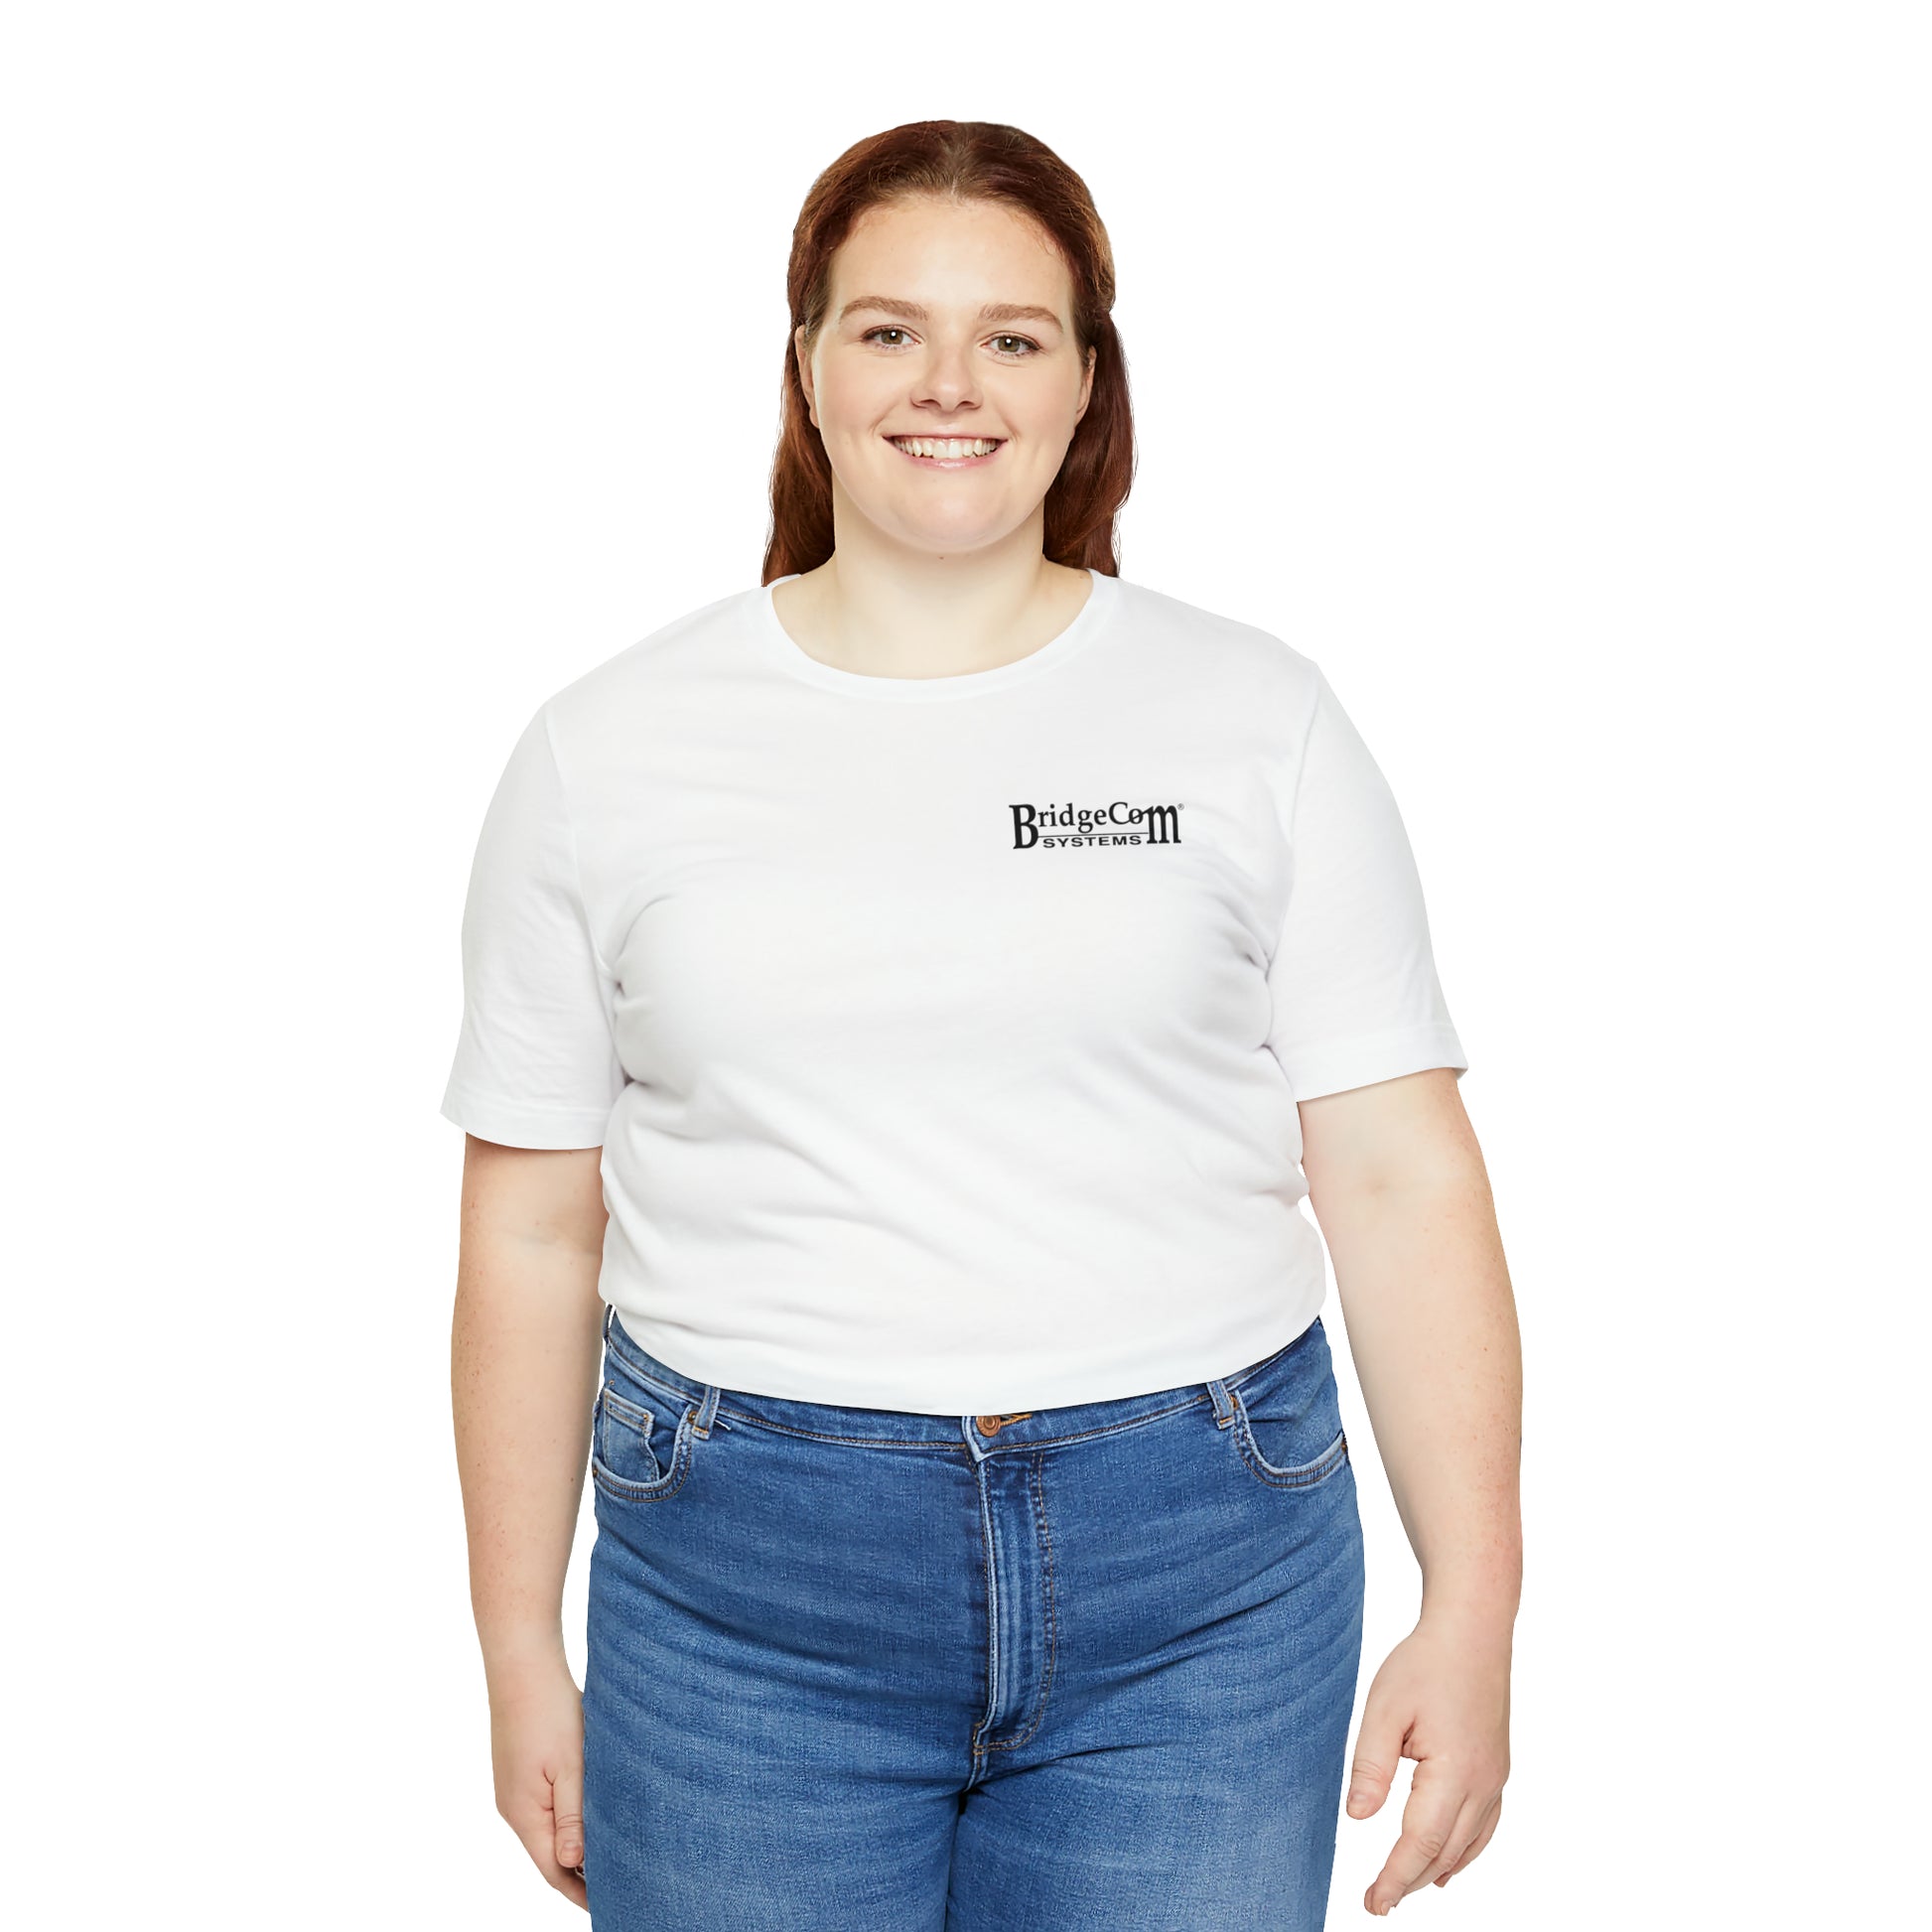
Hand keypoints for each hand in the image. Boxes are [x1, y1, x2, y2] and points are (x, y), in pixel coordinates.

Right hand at [488, 1655, 588, 1910]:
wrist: (522, 1664)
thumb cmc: (550, 1710)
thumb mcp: (570, 1765)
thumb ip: (573, 1816)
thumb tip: (574, 1862)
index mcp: (524, 1815)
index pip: (553, 1870)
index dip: (580, 1891)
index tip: (609, 1904)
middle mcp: (514, 1808)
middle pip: (549, 1855)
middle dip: (580, 1873)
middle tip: (619, 1883)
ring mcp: (514, 1790)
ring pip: (547, 1830)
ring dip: (575, 1844)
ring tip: (611, 1854)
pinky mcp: (520, 1771)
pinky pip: (545, 1807)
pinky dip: (567, 1818)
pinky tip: (590, 1813)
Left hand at [1345, 1606, 1511, 1913]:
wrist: (1473, 1630)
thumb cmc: (1425, 1663)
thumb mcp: (1384, 1709)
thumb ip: (1370, 1766)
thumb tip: (1357, 1817)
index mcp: (1456, 1774)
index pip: (1422, 1844)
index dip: (1395, 1878)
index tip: (1373, 1903)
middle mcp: (1484, 1784)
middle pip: (1446, 1851)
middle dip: (1411, 1880)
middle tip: (1378, 1903)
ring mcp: (1496, 1777)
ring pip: (1469, 1844)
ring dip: (1437, 1869)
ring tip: (1405, 1888)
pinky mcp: (1497, 1766)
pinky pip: (1485, 1825)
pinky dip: (1465, 1851)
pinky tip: (1448, 1863)